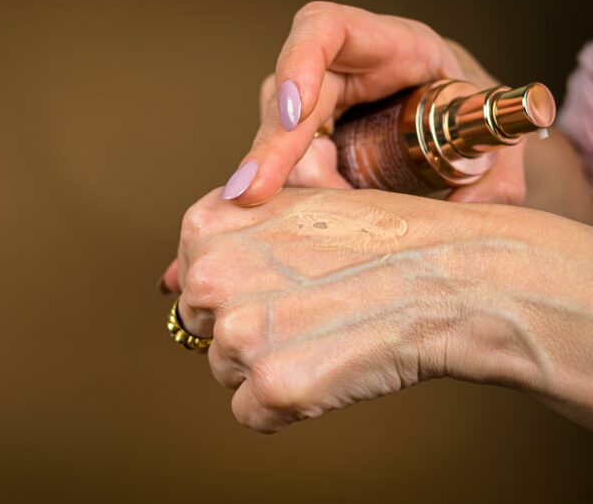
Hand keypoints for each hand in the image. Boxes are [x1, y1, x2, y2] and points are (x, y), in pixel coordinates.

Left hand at [168, 187, 592, 432]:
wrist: (449, 276)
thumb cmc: (381, 236)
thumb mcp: (295, 206)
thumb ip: (231, 236)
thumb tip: (169, 285)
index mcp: (209, 225)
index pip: (190, 274)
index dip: (235, 285)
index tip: (276, 282)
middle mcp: (211, 278)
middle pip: (202, 326)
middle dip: (245, 325)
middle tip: (307, 309)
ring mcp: (240, 335)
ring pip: (226, 370)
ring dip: (268, 364)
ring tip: (326, 333)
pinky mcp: (273, 388)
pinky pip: (253, 413)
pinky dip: (286, 404)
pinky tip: (328, 368)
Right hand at [222, 2, 526, 205]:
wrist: (460, 123)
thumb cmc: (471, 109)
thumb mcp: (492, 129)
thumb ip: (496, 168)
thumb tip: (472, 207)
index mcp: (386, 45)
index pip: (325, 30)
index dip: (300, 63)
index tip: (296, 112)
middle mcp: (337, 73)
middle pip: (283, 99)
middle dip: (269, 149)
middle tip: (251, 194)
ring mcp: (313, 109)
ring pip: (277, 142)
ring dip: (290, 186)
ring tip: (319, 225)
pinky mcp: (304, 145)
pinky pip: (287, 170)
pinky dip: (294, 200)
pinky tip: (306, 223)